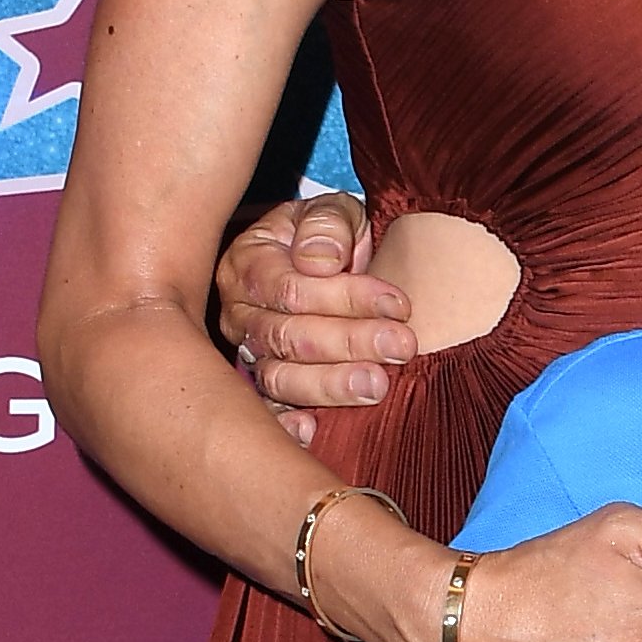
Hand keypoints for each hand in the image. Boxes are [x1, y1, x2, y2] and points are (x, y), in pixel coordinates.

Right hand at [218, 190, 416, 429]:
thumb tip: (319, 262)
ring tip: (377, 386)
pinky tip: (314, 430)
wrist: (328, 263)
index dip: (345, 298)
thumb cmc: (330, 236)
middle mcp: (240, 313)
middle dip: (349, 343)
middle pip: (286, 337)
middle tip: (401, 347)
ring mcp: (248, 354)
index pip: (290, 289)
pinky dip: (287, 426)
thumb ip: (328, 224)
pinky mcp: (263, 388)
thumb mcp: (333, 211)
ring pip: (278, 378)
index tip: (399, 304)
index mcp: (248, 264)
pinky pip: (268, 413)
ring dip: (329, 386)